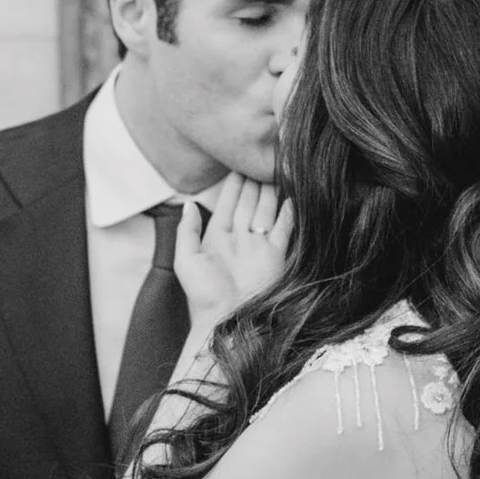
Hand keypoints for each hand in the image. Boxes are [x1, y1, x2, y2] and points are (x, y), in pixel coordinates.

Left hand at [174, 174, 293, 327]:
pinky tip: (293, 193)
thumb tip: (189, 203)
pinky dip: (290, 209)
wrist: (228, 322)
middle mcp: (240, 238)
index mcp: (218, 238)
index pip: (228, 202)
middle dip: (256, 179)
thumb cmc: (205, 296)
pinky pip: (285, 226)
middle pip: (250, 202)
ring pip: (267, 209)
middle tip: (262, 156)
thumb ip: (187, 230)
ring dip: (272, 189)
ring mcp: (260, 245)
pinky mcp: (277, 254)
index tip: (239, 161)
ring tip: (278, 167)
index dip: (234, 183)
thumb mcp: (186, 261)